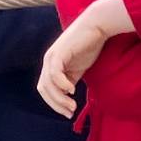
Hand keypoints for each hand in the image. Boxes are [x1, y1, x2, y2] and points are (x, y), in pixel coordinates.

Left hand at [35, 0, 126, 118]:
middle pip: (43, 89)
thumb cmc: (89, 45)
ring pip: (48, 84)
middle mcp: (48, 61)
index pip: (45, 90)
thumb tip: (68, 97)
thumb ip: (71, 81)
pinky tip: (73, 90)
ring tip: (72, 104)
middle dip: (56, 104)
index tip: (68, 113)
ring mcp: (52, 57)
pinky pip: (55, 74)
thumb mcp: (79, 69)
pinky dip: (62, 85)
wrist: (96, 26)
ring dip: (59, 98)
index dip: (54, 104)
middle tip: (69, 112)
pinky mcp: (59, 53)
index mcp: (51, 66)